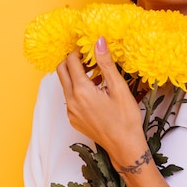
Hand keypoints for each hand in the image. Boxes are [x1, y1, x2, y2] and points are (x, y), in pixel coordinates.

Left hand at [56, 37, 147, 166]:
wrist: (125, 146)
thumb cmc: (125, 117)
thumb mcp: (118, 87)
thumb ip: (105, 62)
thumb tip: (98, 41)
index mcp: (82, 91)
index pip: (70, 61)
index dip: (79, 51)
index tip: (90, 49)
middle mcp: (71, 101)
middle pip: (61, 71)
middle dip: (72, 61)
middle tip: (89, 59)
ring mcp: (71, 112)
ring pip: (66, 85)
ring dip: (76, 75)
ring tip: (97, 75)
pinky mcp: (73, 119)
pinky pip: (70, 98)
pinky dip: (78, 90)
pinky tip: (97, 92)